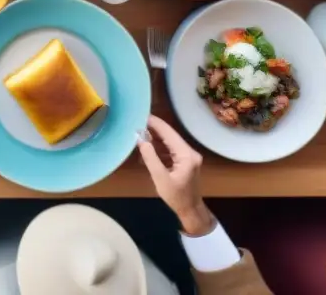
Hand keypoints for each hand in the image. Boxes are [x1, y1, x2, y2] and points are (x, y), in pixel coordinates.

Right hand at [137, 115, 212, 235]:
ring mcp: (188, 156)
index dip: (154, 123)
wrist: (190, 210)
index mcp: (186, 154)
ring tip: (138, 136)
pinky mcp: (184, 161)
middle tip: (135, 124)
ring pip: (169, 142)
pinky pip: (170, 149)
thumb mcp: (160, 178)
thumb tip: (140, 138)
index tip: (140, 115)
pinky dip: (158, 148)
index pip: (169, 133)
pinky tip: (147, 149)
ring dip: (154, 139)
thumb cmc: (176, 196)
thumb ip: (150, 157)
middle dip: (152, 130)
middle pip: (169, 135)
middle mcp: (189, 152)